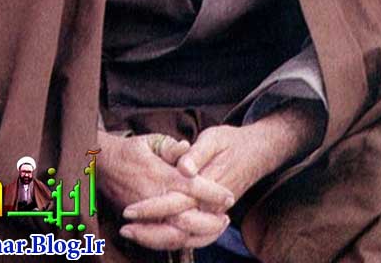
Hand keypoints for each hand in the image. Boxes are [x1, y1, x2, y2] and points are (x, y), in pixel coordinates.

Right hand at [98, 130, 232, 249]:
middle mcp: (153, 197)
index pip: (191, 186)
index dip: (212, 193)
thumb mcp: (151, 140)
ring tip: (217, 229)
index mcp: (159, 174)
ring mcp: (146, 214)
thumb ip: (171, 146)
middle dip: (209, 222)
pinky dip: (182, 242)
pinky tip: (197, 237)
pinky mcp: (140, 224)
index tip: (229, 196)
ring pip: (175, 235)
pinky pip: (162, 240)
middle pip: (186, 218)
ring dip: (199, 235)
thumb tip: (187, 147)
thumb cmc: (131, 150)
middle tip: (226, 218)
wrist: (102, 165)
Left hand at [124, 102, 322, 223]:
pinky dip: (170, 241)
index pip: (175, 203)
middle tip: (124, 228)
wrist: (256, 153)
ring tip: (132, 234)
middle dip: (148, 231)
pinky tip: (151, 238)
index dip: (151, 208)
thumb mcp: (214, 138)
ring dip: (156, 239)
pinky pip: (191, 238)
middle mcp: (211, 206)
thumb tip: (183, 166)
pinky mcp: (211, 218)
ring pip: (183, 239)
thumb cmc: (231, 142)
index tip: (129, 210)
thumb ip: (197, 153)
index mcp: (208, 185)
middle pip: (177, 228)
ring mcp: (212, 215)